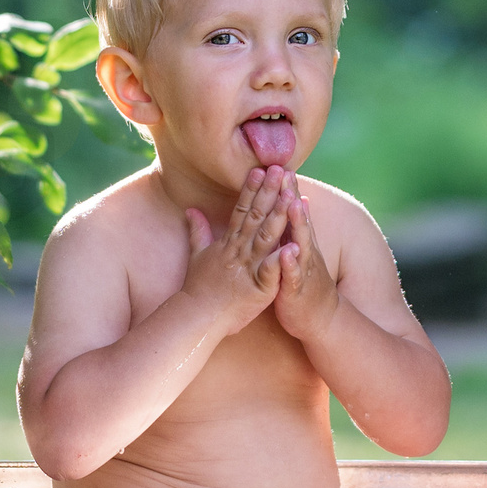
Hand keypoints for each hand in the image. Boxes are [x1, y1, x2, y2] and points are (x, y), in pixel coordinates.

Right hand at [180, 166, 292, 332]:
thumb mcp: (197, 255)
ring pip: (266, 238)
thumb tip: (191, 209)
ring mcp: (248, 268)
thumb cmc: (198, 288)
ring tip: (291, 196)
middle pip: (255, 216)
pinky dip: (282, 260)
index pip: (241, 210)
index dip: (251, 189)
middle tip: (279, 170)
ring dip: (279, 217)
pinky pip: (271, 272)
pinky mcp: (258, 289)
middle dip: (269, 192)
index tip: (260, 169)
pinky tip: (295, 247)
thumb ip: (198, 230)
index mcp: (228, 243)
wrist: (196, 318)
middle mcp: (238, 251)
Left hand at [270, 175, 341, 344]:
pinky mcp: (298, 289)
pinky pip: (294, 275)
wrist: (321, 318)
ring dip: (298, 223)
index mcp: (299, 242)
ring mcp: (303, 269)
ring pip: (300, 242)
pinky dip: (292, 264)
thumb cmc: (303, 284)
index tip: (277, 165)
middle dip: (291, 196)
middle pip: (298, 219)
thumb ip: (295, 229)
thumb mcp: (298, 252)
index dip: (286, 189)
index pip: (292, 211)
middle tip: (285, 173)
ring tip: (293, 204)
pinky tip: (288, 253)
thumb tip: (295, 201)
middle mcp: (304, 250)